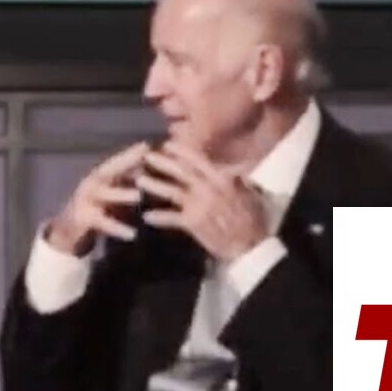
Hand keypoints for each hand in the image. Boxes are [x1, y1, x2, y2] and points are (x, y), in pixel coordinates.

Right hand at [47, 141, 149, 255]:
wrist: (69, 230)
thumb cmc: (99, 207)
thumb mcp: (114, 191)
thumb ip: (130, 180)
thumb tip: (154, 167)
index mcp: (100, 176)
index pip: (117, 160)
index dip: (131, 152)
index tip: (148, 144)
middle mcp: (91, 184)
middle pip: (107, 170)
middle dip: (124, 162)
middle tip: (143, 157)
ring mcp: (85, 201)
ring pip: (103, 195)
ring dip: (120, 194)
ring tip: (138, 196)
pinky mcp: (83, 220)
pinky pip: (102, 223)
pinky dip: (117, 228)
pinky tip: (131, 234)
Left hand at [135, 141, 269, 261]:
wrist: (249, 246)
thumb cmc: (252, 220)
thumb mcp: (249, 194)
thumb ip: (237, 180)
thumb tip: (231, 169)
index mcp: (222, 180)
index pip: (198, 160)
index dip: (181, 151)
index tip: (168, 144)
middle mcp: (208, 189)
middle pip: (181, 172)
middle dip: (163, 163)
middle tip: (147, 156)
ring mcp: (199, 206)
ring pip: (172, 192)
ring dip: (154, 185)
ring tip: (139, 181)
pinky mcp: (192, 223)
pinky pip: (171, 218)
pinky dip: (159, 217)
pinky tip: (147, 216)